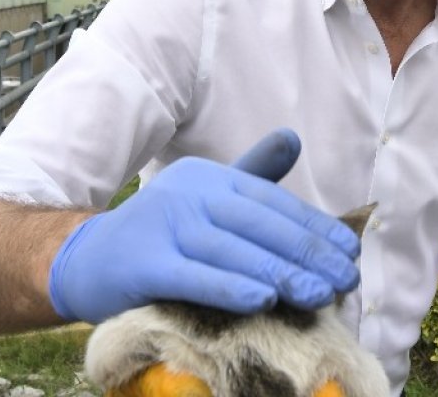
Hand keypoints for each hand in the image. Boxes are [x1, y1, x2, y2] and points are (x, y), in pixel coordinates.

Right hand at [47, 128, 360, 323]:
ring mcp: (166, 227)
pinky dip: (231, 287)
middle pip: (260, 227)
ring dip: (282, 274)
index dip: (314, 228)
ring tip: (320, 295)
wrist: (86, 259)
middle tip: (346, 281)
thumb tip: (294, 137)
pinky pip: (195, 277)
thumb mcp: (206, 198)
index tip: (350, 252)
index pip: (273, 204)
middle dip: (308, 255)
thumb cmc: (161, 234)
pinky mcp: (144, 263)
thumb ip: (252, 174)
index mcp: (211, 178)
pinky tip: (264, 300)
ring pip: (234, 252)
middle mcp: (190, 195)